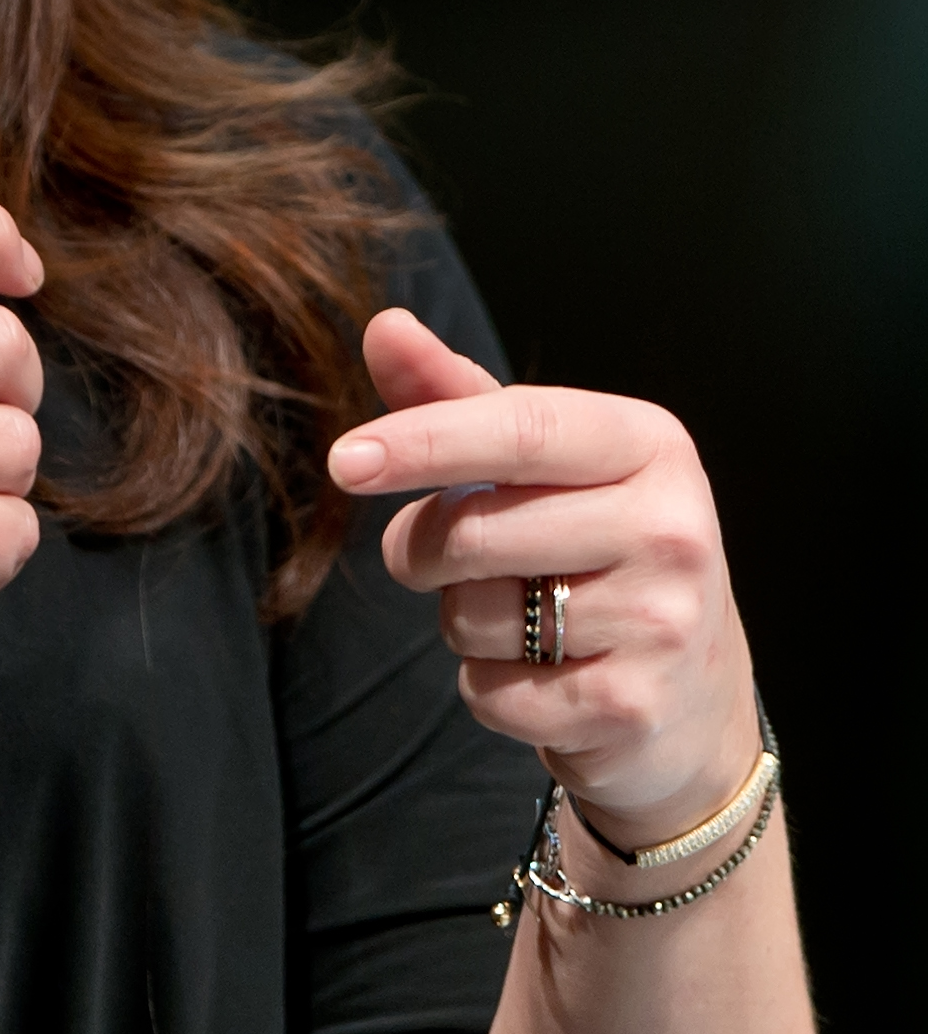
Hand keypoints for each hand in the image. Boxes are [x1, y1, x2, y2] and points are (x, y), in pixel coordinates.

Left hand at [327, 309, 759, 845]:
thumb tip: (384, 326)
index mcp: (648, 444)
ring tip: (521, 614)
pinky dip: (486, 687)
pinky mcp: (633, 707)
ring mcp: (661, 621)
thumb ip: (455, 395)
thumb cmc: (592, 545)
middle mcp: (671, 526)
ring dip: (460, 620)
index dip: (422, 441)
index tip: (343, 460)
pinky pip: (490, 692)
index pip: (518, 431)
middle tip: (446, 556)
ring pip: (472, 616)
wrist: (690, 690)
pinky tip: (541, 675)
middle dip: (420, 549)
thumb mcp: (540, 462)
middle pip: (473, 533)